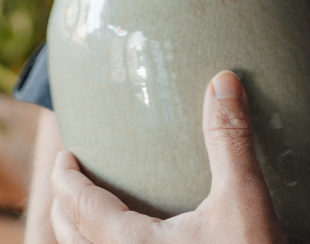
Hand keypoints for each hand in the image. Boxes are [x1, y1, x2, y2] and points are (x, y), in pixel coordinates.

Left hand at [49, 71, 286, 243]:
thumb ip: (229, 141)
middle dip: (65, 206)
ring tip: (92, 216)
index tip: (66, 157)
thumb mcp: (244, 201)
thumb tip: (222, 81)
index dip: (65, 178)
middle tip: (72, 181)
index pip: (77, 205)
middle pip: (70, 236)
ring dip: (81, 235)